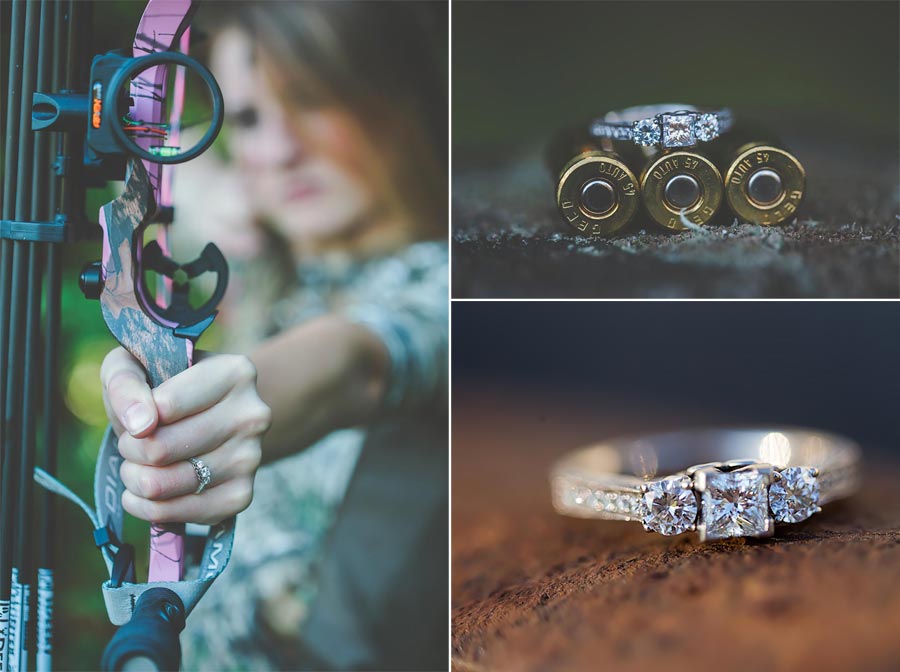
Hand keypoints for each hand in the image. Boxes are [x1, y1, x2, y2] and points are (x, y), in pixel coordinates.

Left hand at [100, 347, 271, 525]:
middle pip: (161, 449)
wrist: (203, 417)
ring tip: (138, 465)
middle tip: (132, 443)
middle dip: (131, 450)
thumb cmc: (162, 386)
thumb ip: (126, 383)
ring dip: (135, 479)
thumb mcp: (135, 364)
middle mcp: (253, 415)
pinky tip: (146, 492)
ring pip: (164, 485)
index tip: (136, 414)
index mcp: (236, 373)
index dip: (134, 417)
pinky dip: (148, 508)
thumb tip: (140, 425)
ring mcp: (252, 459)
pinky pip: (178, 515)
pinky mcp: (242, 496)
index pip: (164, 406)